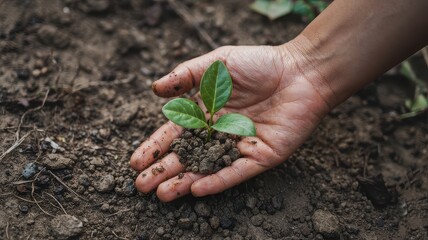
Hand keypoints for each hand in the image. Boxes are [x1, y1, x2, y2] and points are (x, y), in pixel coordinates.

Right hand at [130, 40, 333, 201]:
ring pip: (207, 168)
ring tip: (162, 194)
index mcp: (207, 112)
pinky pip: (236, 172)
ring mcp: (239, 146)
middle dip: (164, 171)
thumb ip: (186, 74)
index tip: (136, 161)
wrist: (301, 72)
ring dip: (185, 182)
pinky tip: (197, 189)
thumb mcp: (218, 62)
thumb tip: (155, 88)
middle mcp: (219, 133)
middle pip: (187, 156)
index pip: (175, 134)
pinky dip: (218, 181)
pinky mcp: (260, 156)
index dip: (156, 147)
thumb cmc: (260, 63)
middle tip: (142, 186)